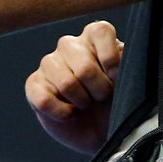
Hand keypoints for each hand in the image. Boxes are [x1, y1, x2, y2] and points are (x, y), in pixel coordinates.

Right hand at [25, 20, 124, 153]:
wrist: (100, 130)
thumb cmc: (116, 100)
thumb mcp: (128, 81)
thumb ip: (127, 65)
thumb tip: (122, 58)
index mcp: (94, 36)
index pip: (101, 31)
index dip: (111, 58)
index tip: (116, 77)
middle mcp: (70, 44)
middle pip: (85, 67)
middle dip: (99, 91)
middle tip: (102, 97)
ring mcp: (49, 62)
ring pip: (66, 83)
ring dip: (81, 102)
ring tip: (85, 104)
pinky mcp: (34, 84)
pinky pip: (44, 100)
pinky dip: (62, 114)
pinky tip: (70, 113)